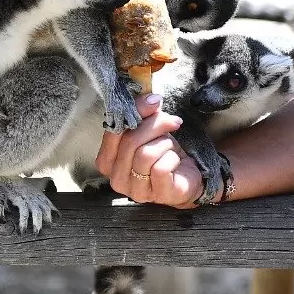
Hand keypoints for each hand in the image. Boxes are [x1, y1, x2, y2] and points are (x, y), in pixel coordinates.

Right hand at [94, 93, 203, 208]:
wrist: (185, 177)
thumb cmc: (162, 154)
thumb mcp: (149, 131)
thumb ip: (142, 116)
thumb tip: (150, 98)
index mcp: (107, 161)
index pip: (112, 131)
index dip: (134, 111)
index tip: (154, 101)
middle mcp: (116, 178)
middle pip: (130, 142)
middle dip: (154, 125)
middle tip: (171, 121)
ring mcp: (136, 190)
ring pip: (145, 154)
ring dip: (164, 143)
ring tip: (170, 146)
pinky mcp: (157, 195)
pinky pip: (161, 168)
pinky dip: (172, 158)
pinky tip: (175, 161)